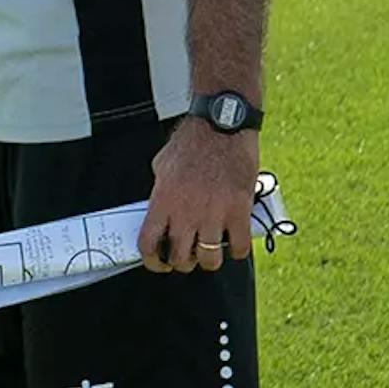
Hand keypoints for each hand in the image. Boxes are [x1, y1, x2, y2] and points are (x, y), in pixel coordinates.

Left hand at [138, 114, 259, 275]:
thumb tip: (160, 216)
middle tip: (187, 256)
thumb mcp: (162, 167)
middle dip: (182, 262)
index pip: (149, 244)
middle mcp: (187, 211)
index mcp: (163, 201)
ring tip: (210, 251)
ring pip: (210, 258)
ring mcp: (215, 212)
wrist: (221, 124)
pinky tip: (234, 243)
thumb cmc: (192, 142)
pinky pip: (240, 246)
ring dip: (209, 260)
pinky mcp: (240, 210)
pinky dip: (238, 251)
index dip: (152, 261)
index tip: (158, 262)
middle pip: (180, 258)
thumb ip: (160, 195)